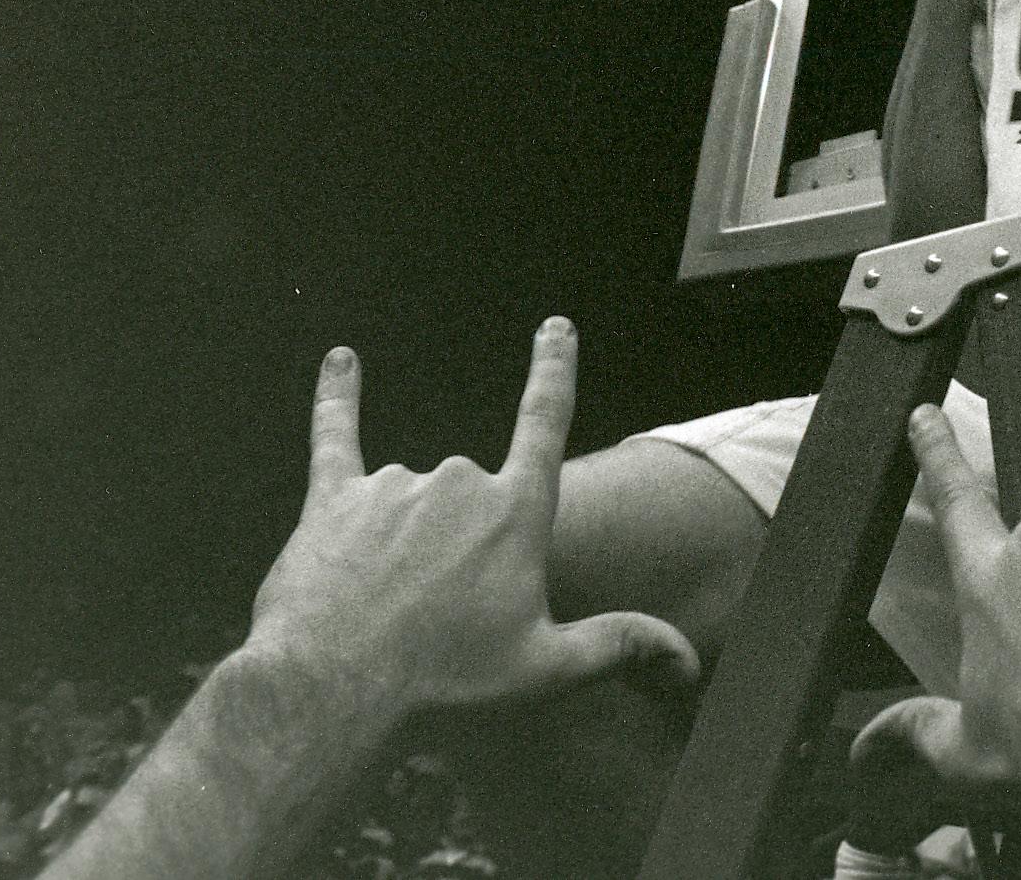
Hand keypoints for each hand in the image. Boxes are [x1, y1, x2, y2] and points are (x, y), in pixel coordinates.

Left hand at [245, 319, 699, 715]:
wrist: (332, 693)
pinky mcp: (332, 500)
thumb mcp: (546, 671)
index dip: (553, 369)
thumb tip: (688, 662)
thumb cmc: (444, 686)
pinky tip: (342, 359)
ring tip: (389, 611)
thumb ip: (620, 646)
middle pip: (475, 486)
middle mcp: (458, 482)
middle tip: (442, 622)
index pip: (545, 420)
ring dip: (408, 536)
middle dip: (465, 544)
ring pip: (413, 491)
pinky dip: (339, 397)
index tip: (556, 327)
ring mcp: (393, 486)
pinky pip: (335, 435)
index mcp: (516, 514)